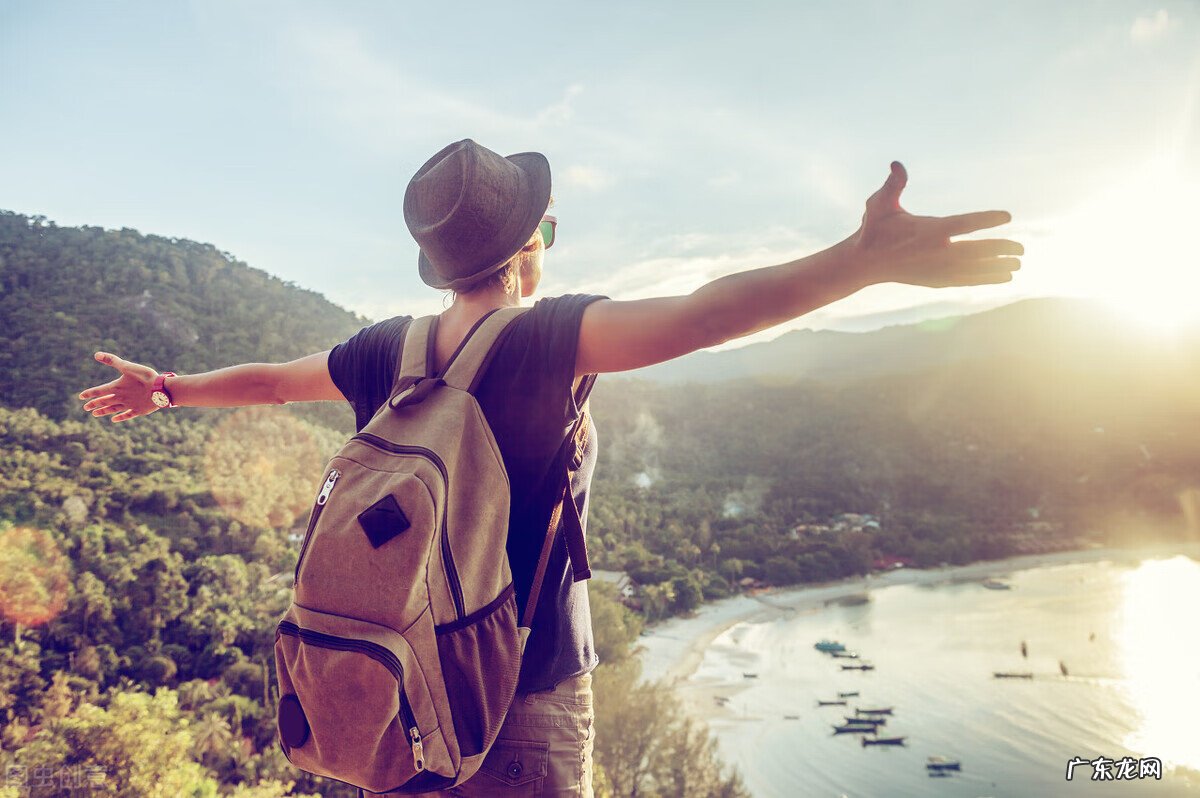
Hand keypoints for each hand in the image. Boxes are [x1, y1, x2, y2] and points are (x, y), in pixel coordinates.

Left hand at [78, 352, 160, 422]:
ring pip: (113, 409)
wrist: (161, 390)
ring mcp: (129, 406)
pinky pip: (126, 416)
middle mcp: (120, 398)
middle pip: (104, 402)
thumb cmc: (145, 377)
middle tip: (85, 408)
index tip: (81, 397)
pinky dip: (119, 418)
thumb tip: (96, 354)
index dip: (89, 393)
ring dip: (103, 411)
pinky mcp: (138, 411)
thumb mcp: (128, 366)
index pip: (99, 391)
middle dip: (94, 404)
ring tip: (95, 414)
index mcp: (117, 387)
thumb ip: (112, 361)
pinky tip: (114, 420)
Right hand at [848, 162, 1021, 287]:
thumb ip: (893, 184)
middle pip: (976, 251)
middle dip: (1001, 249)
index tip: (1007, 216)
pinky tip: (1003, 278)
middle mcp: (936, 252)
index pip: (964, 224)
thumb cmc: (873, 230)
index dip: (987, 219)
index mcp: (928, 231)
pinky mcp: (936, 281)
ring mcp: (937, 270)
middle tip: (1022, 249)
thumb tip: (896, 163)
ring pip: (975, 269)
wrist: (863, 264)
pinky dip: (985, 279)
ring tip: (1018, 266)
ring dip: (998, 267)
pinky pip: (967, 280)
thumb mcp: (879, 204)